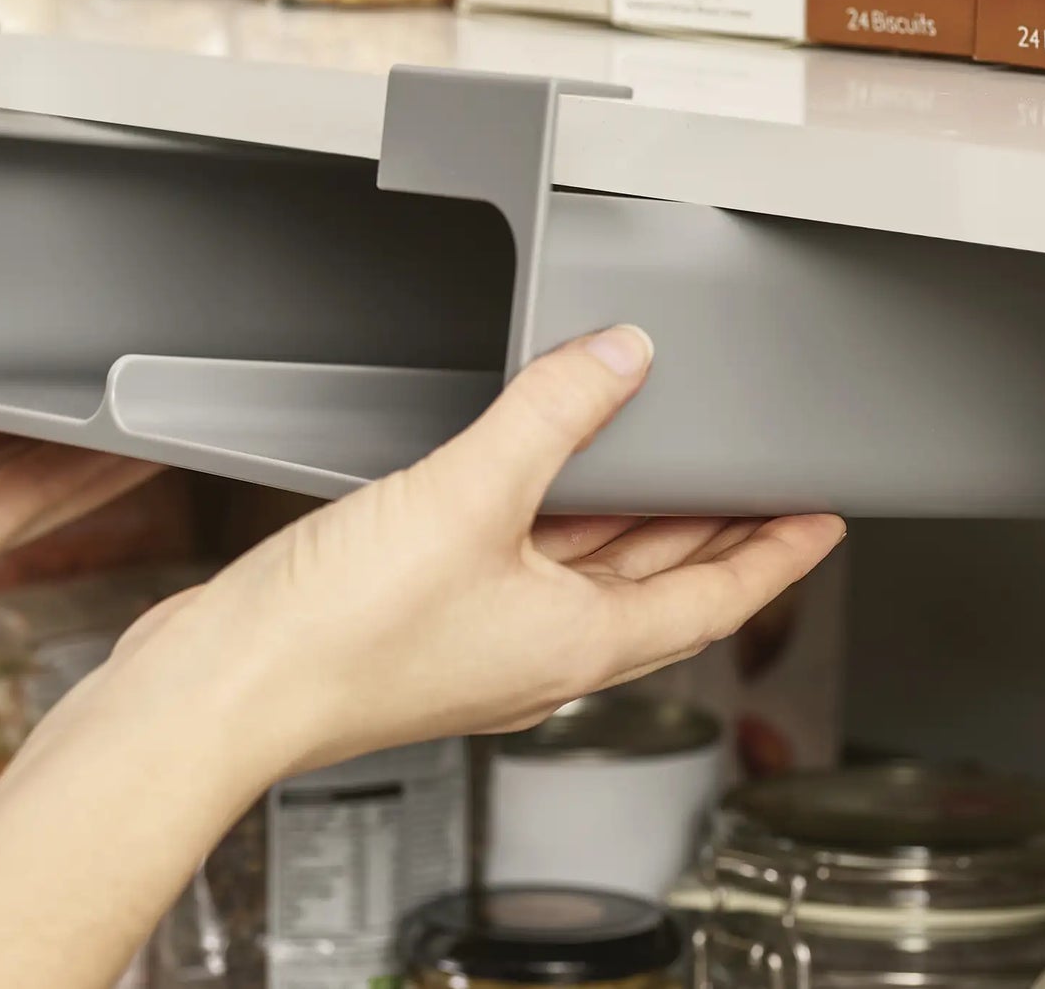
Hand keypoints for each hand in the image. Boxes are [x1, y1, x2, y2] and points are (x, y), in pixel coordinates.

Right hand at [114, 325, 843, 779]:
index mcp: (574, 641)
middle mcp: (536, 648)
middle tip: (759, 488)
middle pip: (655, 585)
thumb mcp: (467, 499)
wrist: (225, 684)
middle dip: (713, 534)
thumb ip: (550, 418)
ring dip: (631, 522)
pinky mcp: (421, 615)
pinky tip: (527, 473)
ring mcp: (477, 635)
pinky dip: (544, 513)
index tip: (820, 524)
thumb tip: (620, 360)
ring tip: (665, 466)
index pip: (713, 600)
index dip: (775, 557)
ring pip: (583, 569)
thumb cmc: (337, 639)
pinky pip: (515, 555)